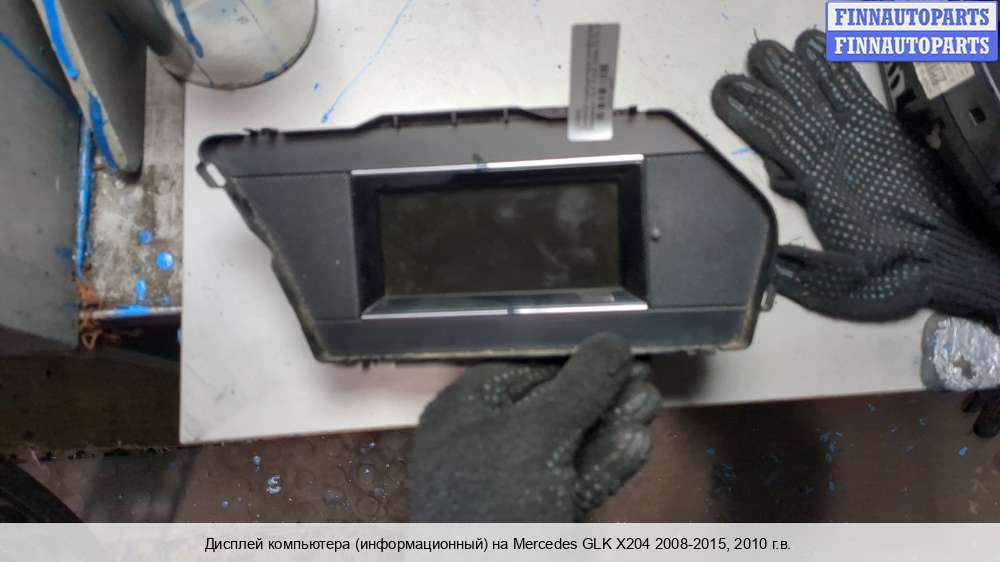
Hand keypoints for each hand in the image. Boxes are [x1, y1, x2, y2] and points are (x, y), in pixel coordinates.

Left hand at [410, 333, 660, 521]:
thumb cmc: (491, 508)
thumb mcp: (537, 434)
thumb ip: (579, 387)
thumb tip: (611, 344)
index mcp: (464, 412)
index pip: (525, 369)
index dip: (575, 357)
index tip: (617, 348)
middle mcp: (484, 442)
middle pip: (554, 405)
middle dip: (603, 393)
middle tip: (645, 374)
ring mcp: (512, 482)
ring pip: (571, 443)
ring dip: (613, 422)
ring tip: (650, 403)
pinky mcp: (538, 515)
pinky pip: (577, 479)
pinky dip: (607, 462)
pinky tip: (636, 443)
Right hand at [712, 30, 999, 320]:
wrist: (951, 260)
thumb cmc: (891, 274)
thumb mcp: (832, 288)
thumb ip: (791, 273)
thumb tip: (761, 262)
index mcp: (823, 186)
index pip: (776, 137)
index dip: (746, 114)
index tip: (723, 95)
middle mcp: (842, 153)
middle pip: (796, 106)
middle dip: (765, 83)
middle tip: (742, 65)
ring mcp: (868, 138)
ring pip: (825, 91)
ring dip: (798, 68)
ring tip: (774, 49)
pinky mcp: (889, 134)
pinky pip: (858, 93)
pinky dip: (838, 69)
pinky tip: (823, 52)